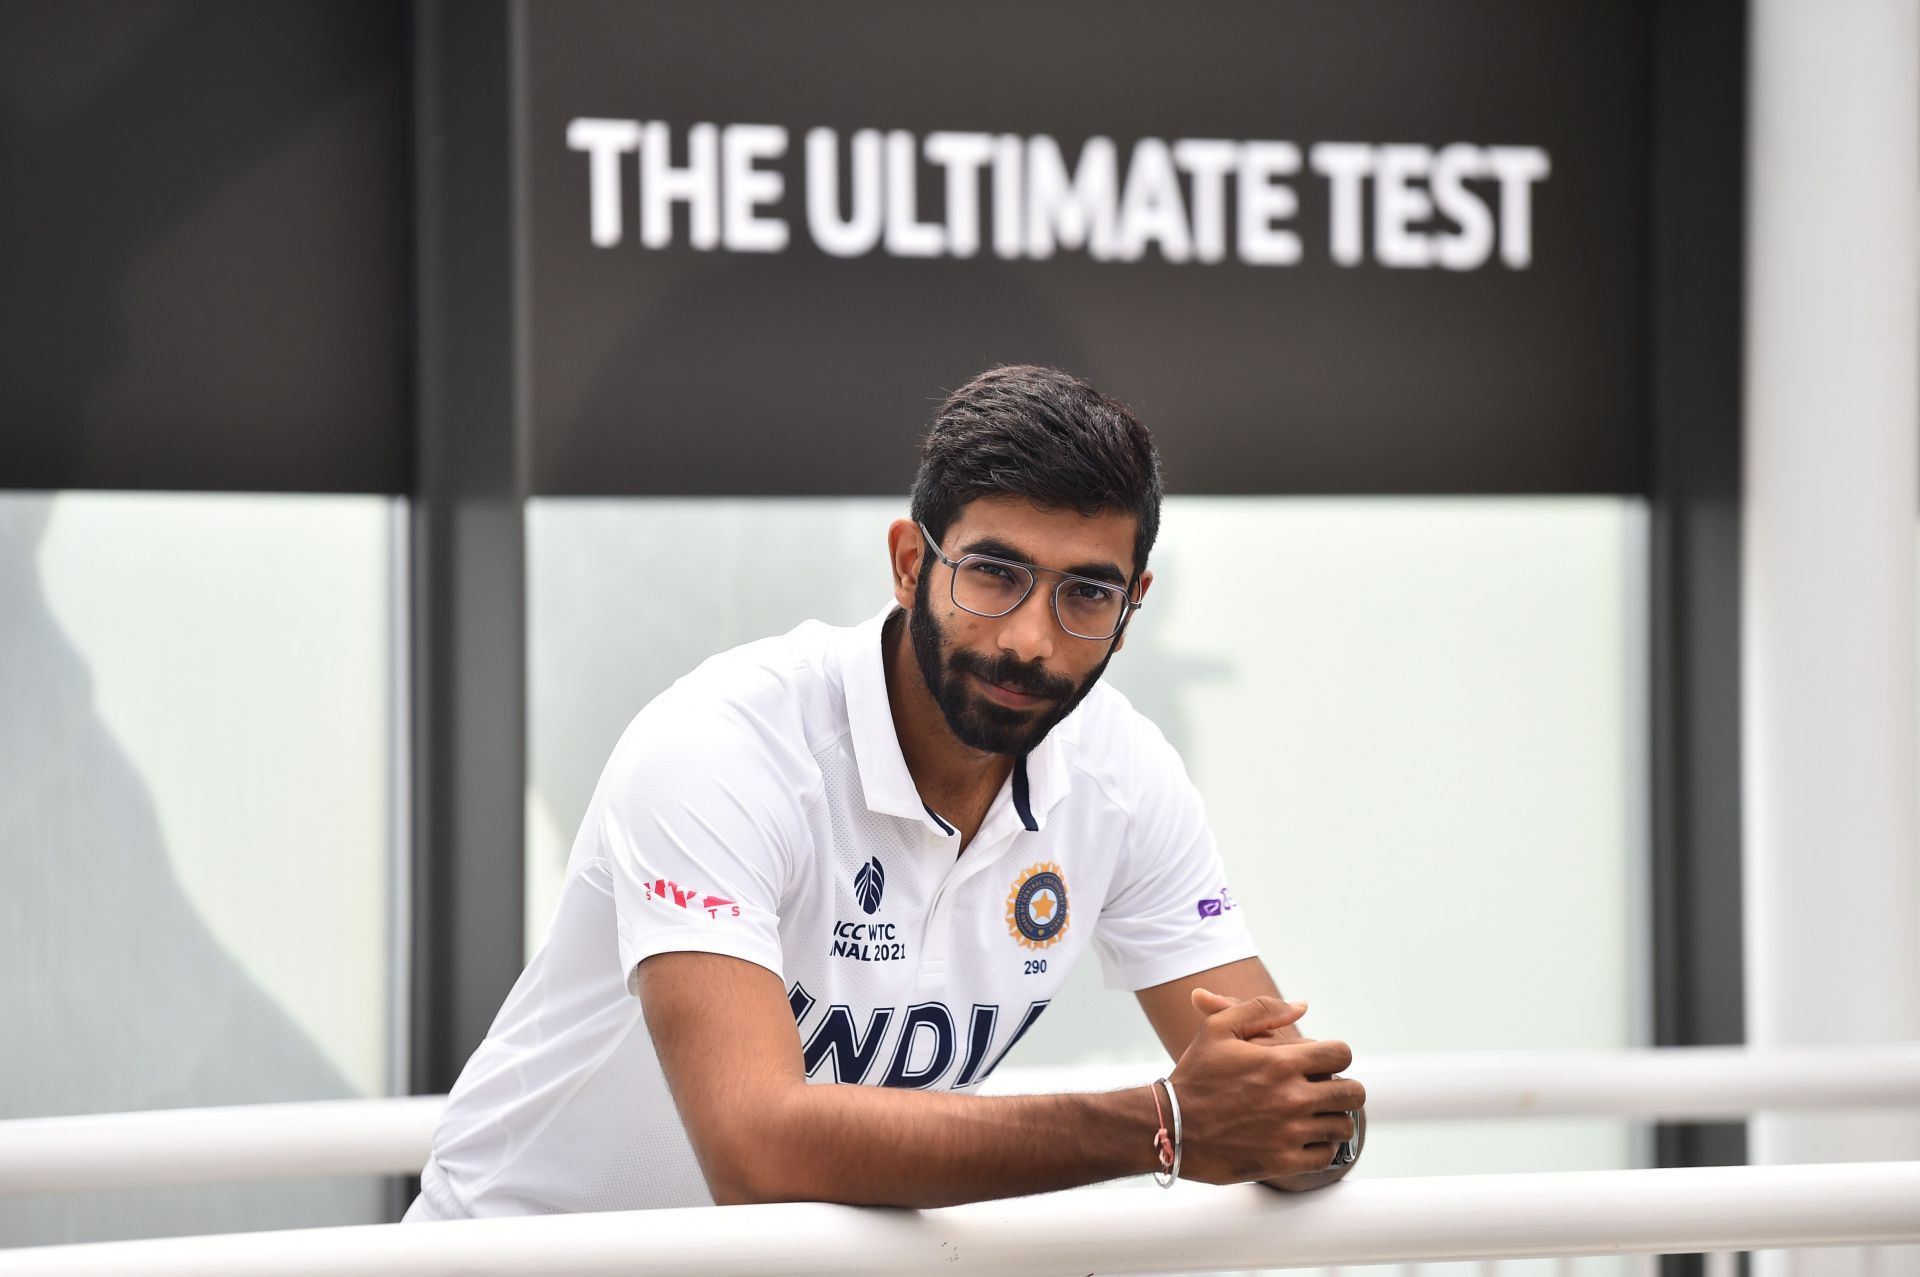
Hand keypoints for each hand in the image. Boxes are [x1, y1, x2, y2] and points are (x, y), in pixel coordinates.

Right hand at [1164, 993, 1364, 1185]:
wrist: (1170, 1127)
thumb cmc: (1195, 1076)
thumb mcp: (1218, 1030)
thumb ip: (1262, 1010)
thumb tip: (1302, 1006)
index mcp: (1280, 1063)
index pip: (1341, 1055)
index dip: (1336, 1055)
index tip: (1323, 1062)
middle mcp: (1291, 1098)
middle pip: (1352, 1093)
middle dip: (1343, 1087)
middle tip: (1324, 1090)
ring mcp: (1289, 1133)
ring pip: (1342, 1125)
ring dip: (1332, 1117)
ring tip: (1313, 1113)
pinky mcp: (1283, 1162)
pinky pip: (1327, 1156)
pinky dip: (1322, 1146)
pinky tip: (1305, 1137)